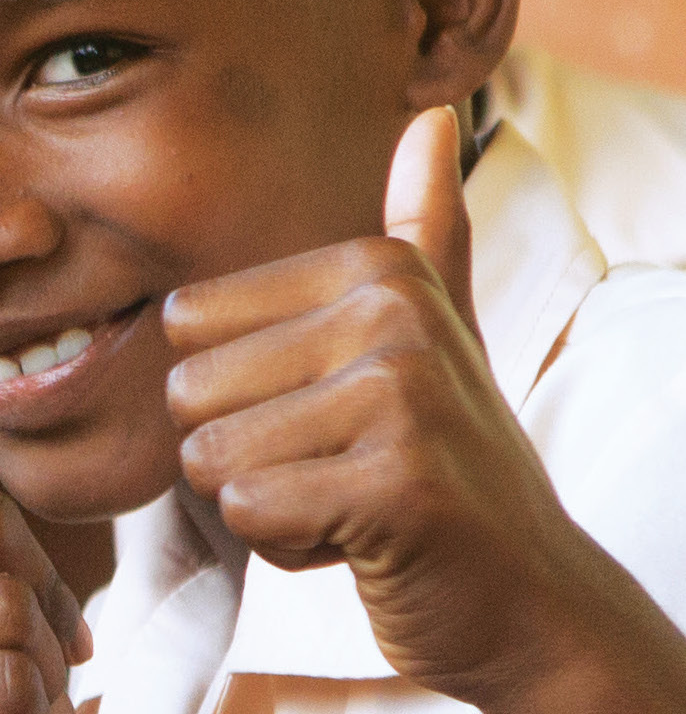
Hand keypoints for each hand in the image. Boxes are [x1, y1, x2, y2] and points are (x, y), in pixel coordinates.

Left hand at [162, 107, 594, 705]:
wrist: (525, 594)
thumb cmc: (449, 467)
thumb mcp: (438, 337)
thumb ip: (425, 235)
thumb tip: (432, 119)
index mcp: (381, 271)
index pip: (189, 328)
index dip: (238, 397)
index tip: (330, 419)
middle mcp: (393, 316)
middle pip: (190, 394)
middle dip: (244, 457)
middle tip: (339, 472)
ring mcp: (402, 396)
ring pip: (212, 459)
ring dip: (266, 506)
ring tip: (350, 504)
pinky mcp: (397, 485)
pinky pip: (249, 513)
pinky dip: (288, 548)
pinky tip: (360, 543)